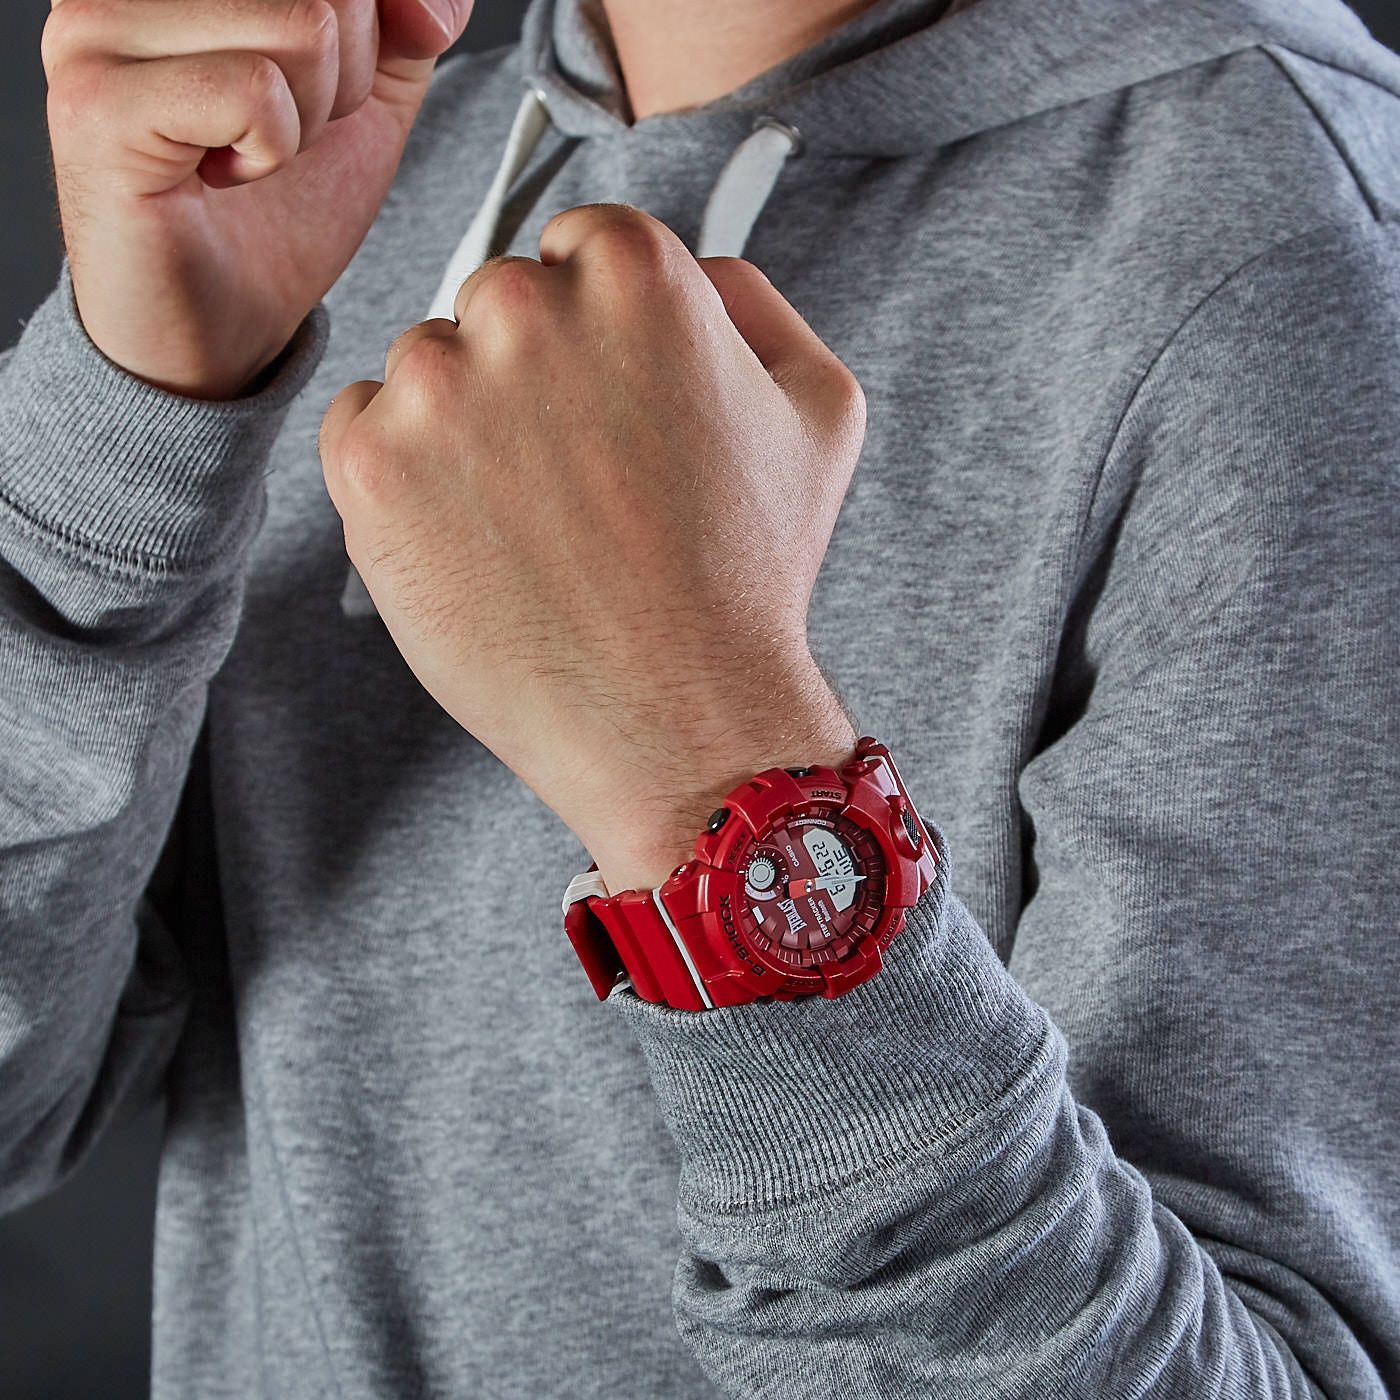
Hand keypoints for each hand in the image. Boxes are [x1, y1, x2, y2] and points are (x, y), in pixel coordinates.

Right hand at [42, 0, 472, 399]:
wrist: (216, 326)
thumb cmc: (276, 212)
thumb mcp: (366, 97)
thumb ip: (400, 26)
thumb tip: (428, 5)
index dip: (382, 16)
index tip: (361, 75)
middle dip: (351, 76)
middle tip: (289, 131)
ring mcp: (98, 30)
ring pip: (305, 24)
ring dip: (313, 118)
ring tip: (254, 152)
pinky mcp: (99, 104)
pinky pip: (257, 92)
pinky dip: (273, 150)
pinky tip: (226, 176)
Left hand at [319, 204, 862, 891]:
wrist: (677, 716)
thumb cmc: (748, 575)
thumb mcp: (819, 412)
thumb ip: (754, 303)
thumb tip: (694, 268)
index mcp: (633, 272)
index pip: (579, 249)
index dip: (595, 335)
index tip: (606, 405)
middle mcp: (524, 306)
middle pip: (496, 304)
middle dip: (530, 376)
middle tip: (577, 483)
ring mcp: (437, 386)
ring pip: (426, 367)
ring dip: (463, 427)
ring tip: (530, 526)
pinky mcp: (371, 465)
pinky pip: (360, 427)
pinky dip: (401, 474)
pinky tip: (469, 538)